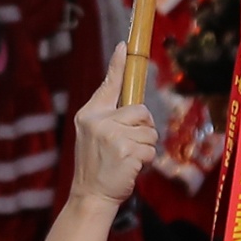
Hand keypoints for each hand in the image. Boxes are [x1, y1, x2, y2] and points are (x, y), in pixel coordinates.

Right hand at [70, 45, 157, 207]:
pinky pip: (151, 149)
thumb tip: (133, 105)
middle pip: (141, 110)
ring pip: (149, 132)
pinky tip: (130, 168)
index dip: (118, 64)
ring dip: (145, 148)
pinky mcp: (125, 150)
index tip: (124, 45)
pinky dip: (146, 161)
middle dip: (143, 129)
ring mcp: (112, 135)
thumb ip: (107, 117)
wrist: (90, 196)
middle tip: (129, 147)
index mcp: (90, 114)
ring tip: (127, 159)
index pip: (108, 84)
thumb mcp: (92, 135)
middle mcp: (99, 120)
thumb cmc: (97, 166)